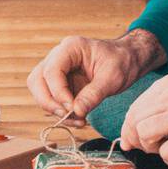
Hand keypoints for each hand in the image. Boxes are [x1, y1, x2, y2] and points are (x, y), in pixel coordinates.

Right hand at [27, 29, 165, 126]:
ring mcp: (58, 70)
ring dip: (54, 110)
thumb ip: (94, 94)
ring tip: (78, 120)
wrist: (130, 60)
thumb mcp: (113, 77)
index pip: (51, 71)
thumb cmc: (123, 61)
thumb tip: (76, 111)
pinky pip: (52, 99)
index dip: (58, 92)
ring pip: (40, 91)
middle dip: (49, 102)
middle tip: (69, 116)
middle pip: (37, 80)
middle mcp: (59, 57)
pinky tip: (79, 118)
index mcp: (71, 48)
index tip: (72, 108)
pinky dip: (61, 112)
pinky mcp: (61, 83)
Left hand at [119, 75, 167, 165]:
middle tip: (159, 145)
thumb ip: (155, 113)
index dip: (131, 129)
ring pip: (144, 136)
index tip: (137, 140)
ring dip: (155, 149)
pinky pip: (166, 154)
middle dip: (142, 141)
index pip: (134, 109)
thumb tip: (126, 139)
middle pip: (135, 123)